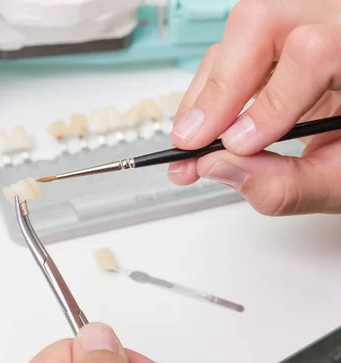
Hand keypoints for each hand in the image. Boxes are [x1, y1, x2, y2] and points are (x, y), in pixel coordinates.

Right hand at [169, 0, 340, 215]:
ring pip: (231, 41)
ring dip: (203, 97)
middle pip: (258, 24)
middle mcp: (330, 25)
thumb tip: (219, 167)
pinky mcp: (271, 48)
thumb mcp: (338, 180)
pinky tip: (201, 131)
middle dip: (218, 87)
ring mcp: (297, 31)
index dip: (269, 102)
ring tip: (190, 145)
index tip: (237, 146)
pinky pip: (226, 57)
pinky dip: (206, 97)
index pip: (313, 55)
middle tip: (194, 139)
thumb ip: (287, 183)